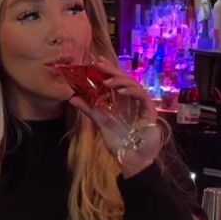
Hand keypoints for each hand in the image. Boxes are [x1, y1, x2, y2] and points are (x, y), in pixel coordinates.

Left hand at [68, 58, 161, 175]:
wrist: (130, 158)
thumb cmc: (118, 141)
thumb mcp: (100, 121)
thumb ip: (88, 109)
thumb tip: (71, 98)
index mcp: (121, 100)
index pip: (115, 81)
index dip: (107, 69)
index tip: (96, 61)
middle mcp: (132, 99)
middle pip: (123, 79)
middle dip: (112, 70)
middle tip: (99, 64)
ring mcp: (141, 103)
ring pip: (133, 84)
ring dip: (119, 80)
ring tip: (107, 80)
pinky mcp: (149, 109)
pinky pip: (141, 95)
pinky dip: (131, 90)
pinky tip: (121, 90)